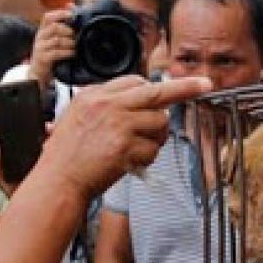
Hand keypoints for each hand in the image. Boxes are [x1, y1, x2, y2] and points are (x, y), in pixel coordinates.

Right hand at [28, 7, 75, 86]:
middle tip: (76, 36)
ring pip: (57, 40)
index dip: (60, 13)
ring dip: (70, 42)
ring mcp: (40, 48)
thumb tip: (71, 5)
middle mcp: (40, 37)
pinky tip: (72, 54)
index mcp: (42, 31)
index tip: (71, 14)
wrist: (37, 74)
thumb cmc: (49, 54)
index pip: (48, 17)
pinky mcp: (43, 58)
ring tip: (75, 46)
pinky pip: (57, 53)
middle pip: (55, 27)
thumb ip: (61, 26)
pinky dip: (67, 52)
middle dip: (68, 30)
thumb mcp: (53, 39)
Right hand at [36, 74, 211, 200]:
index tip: (169, 87)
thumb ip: (105, 106)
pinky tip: (130, 163)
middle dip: (185, 87)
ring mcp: (118, 125)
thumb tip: (136, 101)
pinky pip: (153, 150)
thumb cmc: (65, 156)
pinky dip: (146, 159)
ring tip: (137, 150)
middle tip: (205, 84)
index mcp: (94, 95)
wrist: (58, 181)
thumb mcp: (76, 117)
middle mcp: (108, 105)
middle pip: (157, 92)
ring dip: (156, 138)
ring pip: (160, 123)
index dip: (153, 89)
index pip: (134, 81)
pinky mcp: (126, 147)